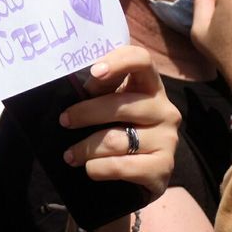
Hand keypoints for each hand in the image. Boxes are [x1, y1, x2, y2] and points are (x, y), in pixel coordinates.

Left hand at [58, 44, 180, 199]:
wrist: (141, 172)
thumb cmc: (119, 128)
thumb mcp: (110, 103)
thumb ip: (98, 89)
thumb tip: (69, 84)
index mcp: (150, 85)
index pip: (141, 59)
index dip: (118, 62)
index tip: (94, 73)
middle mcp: (165, 109)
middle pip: (121, 105)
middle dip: (85, 113)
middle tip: (64, 121)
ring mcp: (168, 139)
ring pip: (116, 140)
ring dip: (85, 148)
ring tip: (70, 155)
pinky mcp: (163, 167)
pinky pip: (122, 166)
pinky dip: (98, 168)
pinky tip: (89, 168)